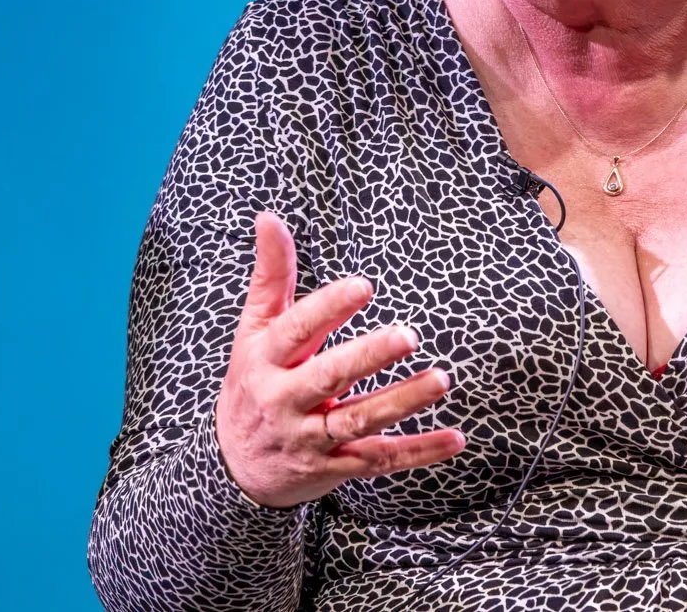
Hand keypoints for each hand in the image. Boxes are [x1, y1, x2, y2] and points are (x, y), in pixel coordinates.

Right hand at [216, 211, 465, 507]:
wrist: (232, 469)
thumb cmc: (252, 384)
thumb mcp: (252, 331)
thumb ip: (271, 276)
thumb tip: (269, 217)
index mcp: (266, 359)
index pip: (297, 330)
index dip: (328, 308)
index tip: (364, 286)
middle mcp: (285, 400)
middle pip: (329, 377)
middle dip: (368, 357)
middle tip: (408, 335)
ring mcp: (311, 438)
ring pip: (360, 420)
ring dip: (402, 402)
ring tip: (441, 379)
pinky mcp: (334, 467)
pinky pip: (380, 459)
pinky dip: (418, 451)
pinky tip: (454, 439)